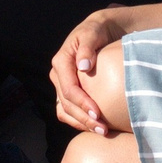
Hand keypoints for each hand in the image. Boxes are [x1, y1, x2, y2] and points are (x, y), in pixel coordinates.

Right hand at [50, 9, 127, 135]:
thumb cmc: (98, 30)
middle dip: (83, 119)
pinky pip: (68, 111)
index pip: (69, 88)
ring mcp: (62, 84)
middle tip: (103, 130)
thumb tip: (83, 66)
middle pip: (66, 103)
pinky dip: (79, 121)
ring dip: (81, 124)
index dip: (82, 103)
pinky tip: (94, 127)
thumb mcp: (94, 33)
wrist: (102, 30)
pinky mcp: (69, 91)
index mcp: (61, 61)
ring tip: (101, 132)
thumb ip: (88, 47)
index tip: (98, 114)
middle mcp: (58, 75)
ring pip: (65, 110)